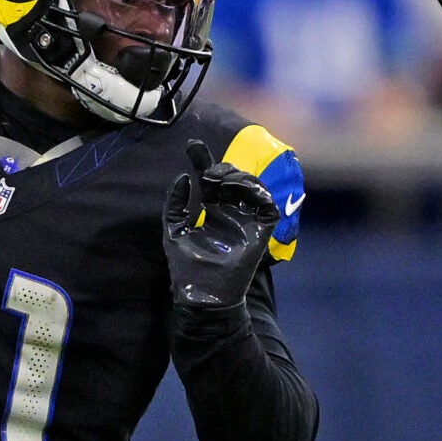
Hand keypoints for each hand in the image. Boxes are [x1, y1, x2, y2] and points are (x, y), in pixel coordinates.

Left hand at [161, 140, 280, 308]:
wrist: (202, 295)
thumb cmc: (187, 269)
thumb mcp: (174, 231)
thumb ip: (175, 205)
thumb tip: (184, 177)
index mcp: (213, 212)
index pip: (212, 181)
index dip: (204, 161)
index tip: (192, 145)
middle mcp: (232, 214)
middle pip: (233, 180)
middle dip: (222, 168)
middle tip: (208, 172)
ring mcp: (248, 222)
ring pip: (253, 188)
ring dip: (238, 177)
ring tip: (219, 179)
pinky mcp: (261, 232)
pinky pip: (267, 206)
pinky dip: (257, 192)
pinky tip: (238, 188)